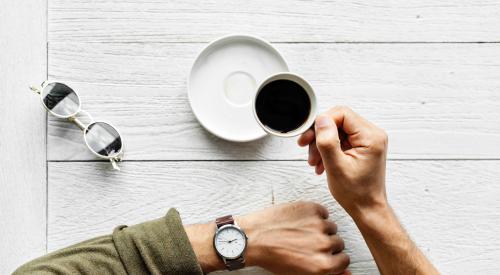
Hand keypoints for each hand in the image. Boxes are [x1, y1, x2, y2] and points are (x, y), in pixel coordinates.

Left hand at [186, 201, 349, 274]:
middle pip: (338, 243)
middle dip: (326, 243)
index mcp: (323, 265)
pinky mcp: (311, 209)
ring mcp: (319, 225)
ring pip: (331, 226)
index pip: (344, 260)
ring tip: (301, 232)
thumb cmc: (272, 257)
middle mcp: (324, 245)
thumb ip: (328, 274)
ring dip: (320, 229)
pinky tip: (299, 221)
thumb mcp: (301, 273)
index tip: (322, 254)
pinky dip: (314, 215)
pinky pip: (323, 212)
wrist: (253, 237)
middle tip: (307, 243)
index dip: (332, 257)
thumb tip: (349, 274)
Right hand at [298, 106, 387, 217]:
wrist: (367, 209)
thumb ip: (327, 141)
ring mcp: (367, 141)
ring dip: (322, 144)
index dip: (322, 122)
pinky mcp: (362, 147)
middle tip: (306, 147)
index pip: (342, 114)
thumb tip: (321, 120)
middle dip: (320, 135)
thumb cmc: (356, 193)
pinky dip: (328, 149)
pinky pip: (341, 139)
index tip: (310, 136)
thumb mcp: (336, 167)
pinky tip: (321, 163)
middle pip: (338, 121)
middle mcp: (372, 135)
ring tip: (314, 161)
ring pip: (337, 130)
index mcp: (371, 137)